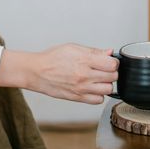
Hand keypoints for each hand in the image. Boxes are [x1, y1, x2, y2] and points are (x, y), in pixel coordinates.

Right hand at [0, 44, 118, 103]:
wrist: (37, 72)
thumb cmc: (52, 58)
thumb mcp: (73, 48)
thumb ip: (93, 51)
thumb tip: (109, 53)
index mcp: (84, 60)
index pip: (112, 64)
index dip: (113, 62)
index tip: (109, 61)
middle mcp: (84, 75)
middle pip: (112, 77)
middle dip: (111, 72)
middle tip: (104, 69)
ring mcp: (81, 88)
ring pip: (108, 89)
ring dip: (106, 84)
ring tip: (98, 79)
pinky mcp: (78, 98)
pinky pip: (98, 100)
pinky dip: (99, 95)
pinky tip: (93, 88)